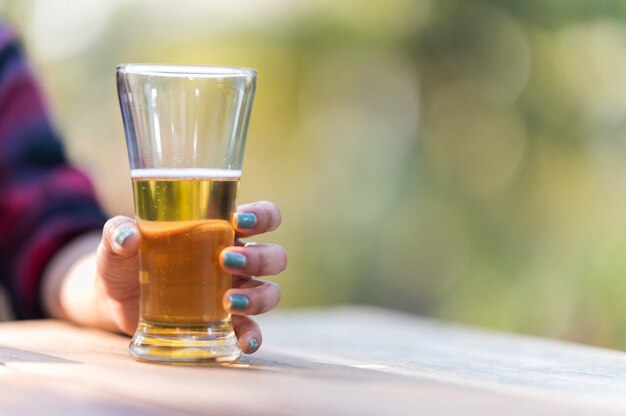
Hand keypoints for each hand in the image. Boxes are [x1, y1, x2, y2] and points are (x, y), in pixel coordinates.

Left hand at [49, 201, 285, 354]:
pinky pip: (250, 329)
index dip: (263, 216)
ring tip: (229, 302)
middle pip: (274, 255)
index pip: (263, 216)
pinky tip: (244, 342)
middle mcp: (235, 260)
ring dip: (259, 296)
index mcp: (220, 230)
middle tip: (226, 260)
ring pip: (270, 291)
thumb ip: (118, 231)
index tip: (238, 220)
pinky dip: (252, 335)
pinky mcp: (222, 323)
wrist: (112, 299)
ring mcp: (232, 292)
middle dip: (259, 257)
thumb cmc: (124, 260)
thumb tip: (129, 236)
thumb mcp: (117, 242)